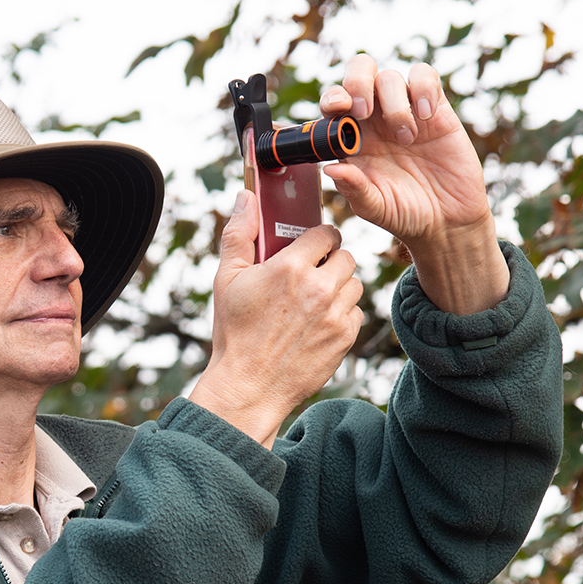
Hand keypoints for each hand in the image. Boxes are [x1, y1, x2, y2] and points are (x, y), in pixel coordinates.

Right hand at [189, 191, 362, 447]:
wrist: (248, 387)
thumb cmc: (234, 334)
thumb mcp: (226, 280)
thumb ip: (238, 234)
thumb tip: (245, 197)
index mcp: (290, 268)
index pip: (326, 233)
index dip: (317, 240)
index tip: (307, 250)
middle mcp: (319, 288)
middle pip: (346, 256)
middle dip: (330, 263)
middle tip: (310, 276)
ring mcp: (335, 315)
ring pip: (354, 284)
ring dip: (338, 288)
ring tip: (313, 302)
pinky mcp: (345, 339)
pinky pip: (356, 313)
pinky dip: (341, 316)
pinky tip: (317, 325)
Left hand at [320, 55, 508, 312]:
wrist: (446, 219)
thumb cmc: (403, 214)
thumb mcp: (374, 208)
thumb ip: (354, 189)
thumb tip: (330, 170)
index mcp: (351, 140)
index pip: (334, 104)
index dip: (333, 98)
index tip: (339, 108)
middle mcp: (374, 121)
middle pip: (359, 72)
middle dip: (358, 82)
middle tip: (364, 112)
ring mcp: (404, 110)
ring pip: (389, 77)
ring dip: (393, 102)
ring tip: (406, 138)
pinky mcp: (435, 107)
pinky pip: (424, 76)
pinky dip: (423, 88)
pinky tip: (426, 117)